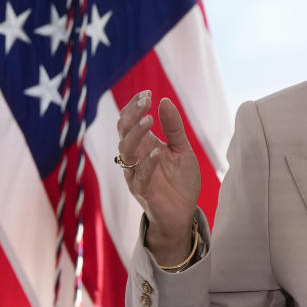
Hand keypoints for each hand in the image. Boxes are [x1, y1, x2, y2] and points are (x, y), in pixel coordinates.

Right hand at [117, 91, 200, 264]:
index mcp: (143, 145)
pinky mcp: (143, 191)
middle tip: (146, 101)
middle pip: (123, 132)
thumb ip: (173, 127)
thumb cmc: (179, 180)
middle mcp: (135, 158)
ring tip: (149, 120)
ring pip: (126, 152)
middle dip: (132, 114)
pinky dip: (148, 164)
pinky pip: (141, 176)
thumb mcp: (182, 149)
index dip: (134, 106)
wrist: (182, 213)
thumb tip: (164, 101)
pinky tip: (158, 152)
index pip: (129, 122)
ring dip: (136, 134)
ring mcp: (136, 174)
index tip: (147, 93)